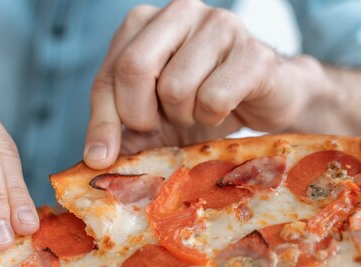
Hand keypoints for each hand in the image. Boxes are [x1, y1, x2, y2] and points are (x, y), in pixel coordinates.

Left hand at [83, 0, 328, 166]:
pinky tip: (222, 108)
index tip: (102, 157)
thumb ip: (120, 129)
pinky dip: (213, 116)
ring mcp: (219, 26)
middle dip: (140, 114)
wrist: (266, 100)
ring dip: (183, 116)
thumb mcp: (151, 118)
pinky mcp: (254, 52)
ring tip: (196, 109)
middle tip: (159, 125)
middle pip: (135, 68)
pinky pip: (214, 98)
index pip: (109, 74)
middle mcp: (179, 12)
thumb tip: (95, 157)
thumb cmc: (200, 102)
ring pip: (175, 87)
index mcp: (144, 22)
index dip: (104, 121)